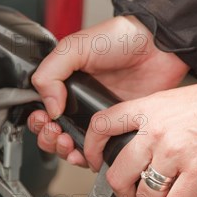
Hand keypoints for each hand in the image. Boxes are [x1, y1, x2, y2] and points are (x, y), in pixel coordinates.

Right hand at [28, 16, 188, 166]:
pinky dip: (89, 157)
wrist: (158, 48)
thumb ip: (52, 72)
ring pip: (73, 146)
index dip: (38, 120)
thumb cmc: (121, 39)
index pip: (41, 110)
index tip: (43, 119)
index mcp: (65, 84)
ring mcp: (98, 118)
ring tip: (68, 143)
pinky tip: (88, 151)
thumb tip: (48, 106)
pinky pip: (99, 151)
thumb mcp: (76, 46)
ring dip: (64, 151)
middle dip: (49, 139)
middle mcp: (79, 103)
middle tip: (56, 132)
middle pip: (53, 133)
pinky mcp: (117, 129)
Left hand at [83, 74, 196, 196]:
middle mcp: (156, 131)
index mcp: (148, 109)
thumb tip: (142, 145)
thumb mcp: (176, 99)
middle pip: (118, 173)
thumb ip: (154, 119)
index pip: (101, 125)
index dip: (90, 148)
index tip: (94, 162)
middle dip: (123, 193)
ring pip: (145, 196)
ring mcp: (175, 153)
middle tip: (133, 196)